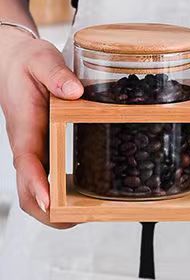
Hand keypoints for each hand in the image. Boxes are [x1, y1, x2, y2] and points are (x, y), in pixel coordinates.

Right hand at [0, 27, 81, 226]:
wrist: (15, 60)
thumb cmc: (27, 61)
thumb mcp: (41, 59)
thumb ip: (56, 74)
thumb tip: (74, 92)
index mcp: (25, 126)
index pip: (27, 162)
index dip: (37, 184)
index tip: (50, 201)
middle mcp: (26, 144)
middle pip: (28, 188)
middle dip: (46, 210)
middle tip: (75, 220)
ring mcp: (33, 151)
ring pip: (35, 189)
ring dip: (54, 209)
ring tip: (83, 218)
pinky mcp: (41, 151)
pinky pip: (46, 179)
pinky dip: (59, 195)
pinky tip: (82, 200)